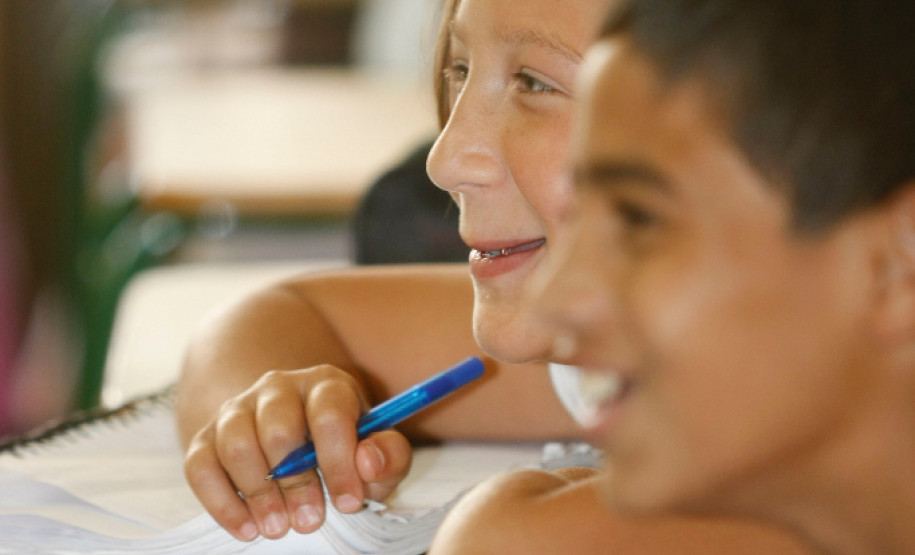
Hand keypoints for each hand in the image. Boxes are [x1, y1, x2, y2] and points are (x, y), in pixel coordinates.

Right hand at [183, 365, 412, 540]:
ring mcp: (239, 408)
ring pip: (236, 443)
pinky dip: (221, 501)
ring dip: (257, 493)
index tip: (348, 502)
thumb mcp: (377, 451)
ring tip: (278, 527)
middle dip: (296, 482)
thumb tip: (368, 462)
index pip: (329, 414)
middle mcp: (279, 387)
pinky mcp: (208, 435)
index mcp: (327, 384)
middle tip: (310, 521)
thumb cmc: (344, 448)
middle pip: (278, 428)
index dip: (339, 462)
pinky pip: (200, 464)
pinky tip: (246, 527)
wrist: (296, 438)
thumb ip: (389, 455)